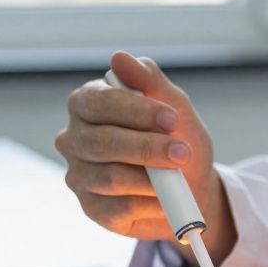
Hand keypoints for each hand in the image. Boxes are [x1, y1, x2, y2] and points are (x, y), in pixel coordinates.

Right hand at [54, 52, 237, 264]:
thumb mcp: (173, 106)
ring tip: (177, 178)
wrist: (193, 186)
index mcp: (88, 104)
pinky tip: (164, 198)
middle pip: (100, 142)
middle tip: (182, 152)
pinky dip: (149, 204)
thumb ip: (149, 80)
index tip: (172, 119)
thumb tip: (119, 58)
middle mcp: (75, 138)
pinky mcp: (91, 208)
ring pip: (109, 178)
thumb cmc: (177, 138)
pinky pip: (116, 209)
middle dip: (148, 148)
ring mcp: (79, 175)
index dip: (137, 111)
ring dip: (152, 179)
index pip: (98, 103)